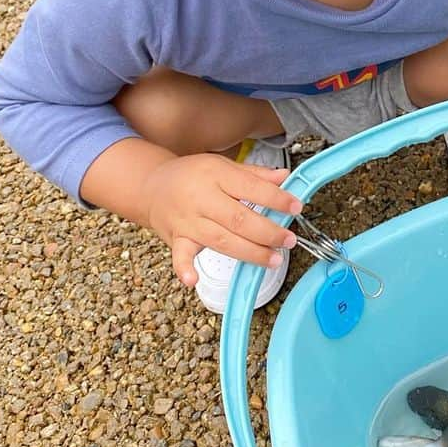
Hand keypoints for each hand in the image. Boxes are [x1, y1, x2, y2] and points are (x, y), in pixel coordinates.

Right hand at [140, 153, 302, 286]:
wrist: (152, 186)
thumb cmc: (192, 176)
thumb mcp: (223, 166)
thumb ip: (254, 175)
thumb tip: (284, 177)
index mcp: (216, 175)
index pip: (251, 188)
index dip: (275, 199)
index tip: (295, 207)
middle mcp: (201, 198)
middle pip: (238, 219)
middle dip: (267, 232)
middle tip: (288, 240)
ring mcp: (188, 221)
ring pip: (220, 240)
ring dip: (248, 253)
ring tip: (273, 260)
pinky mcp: (177, 239)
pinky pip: (179, 256)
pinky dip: (185, 269)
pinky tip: (194, 280)